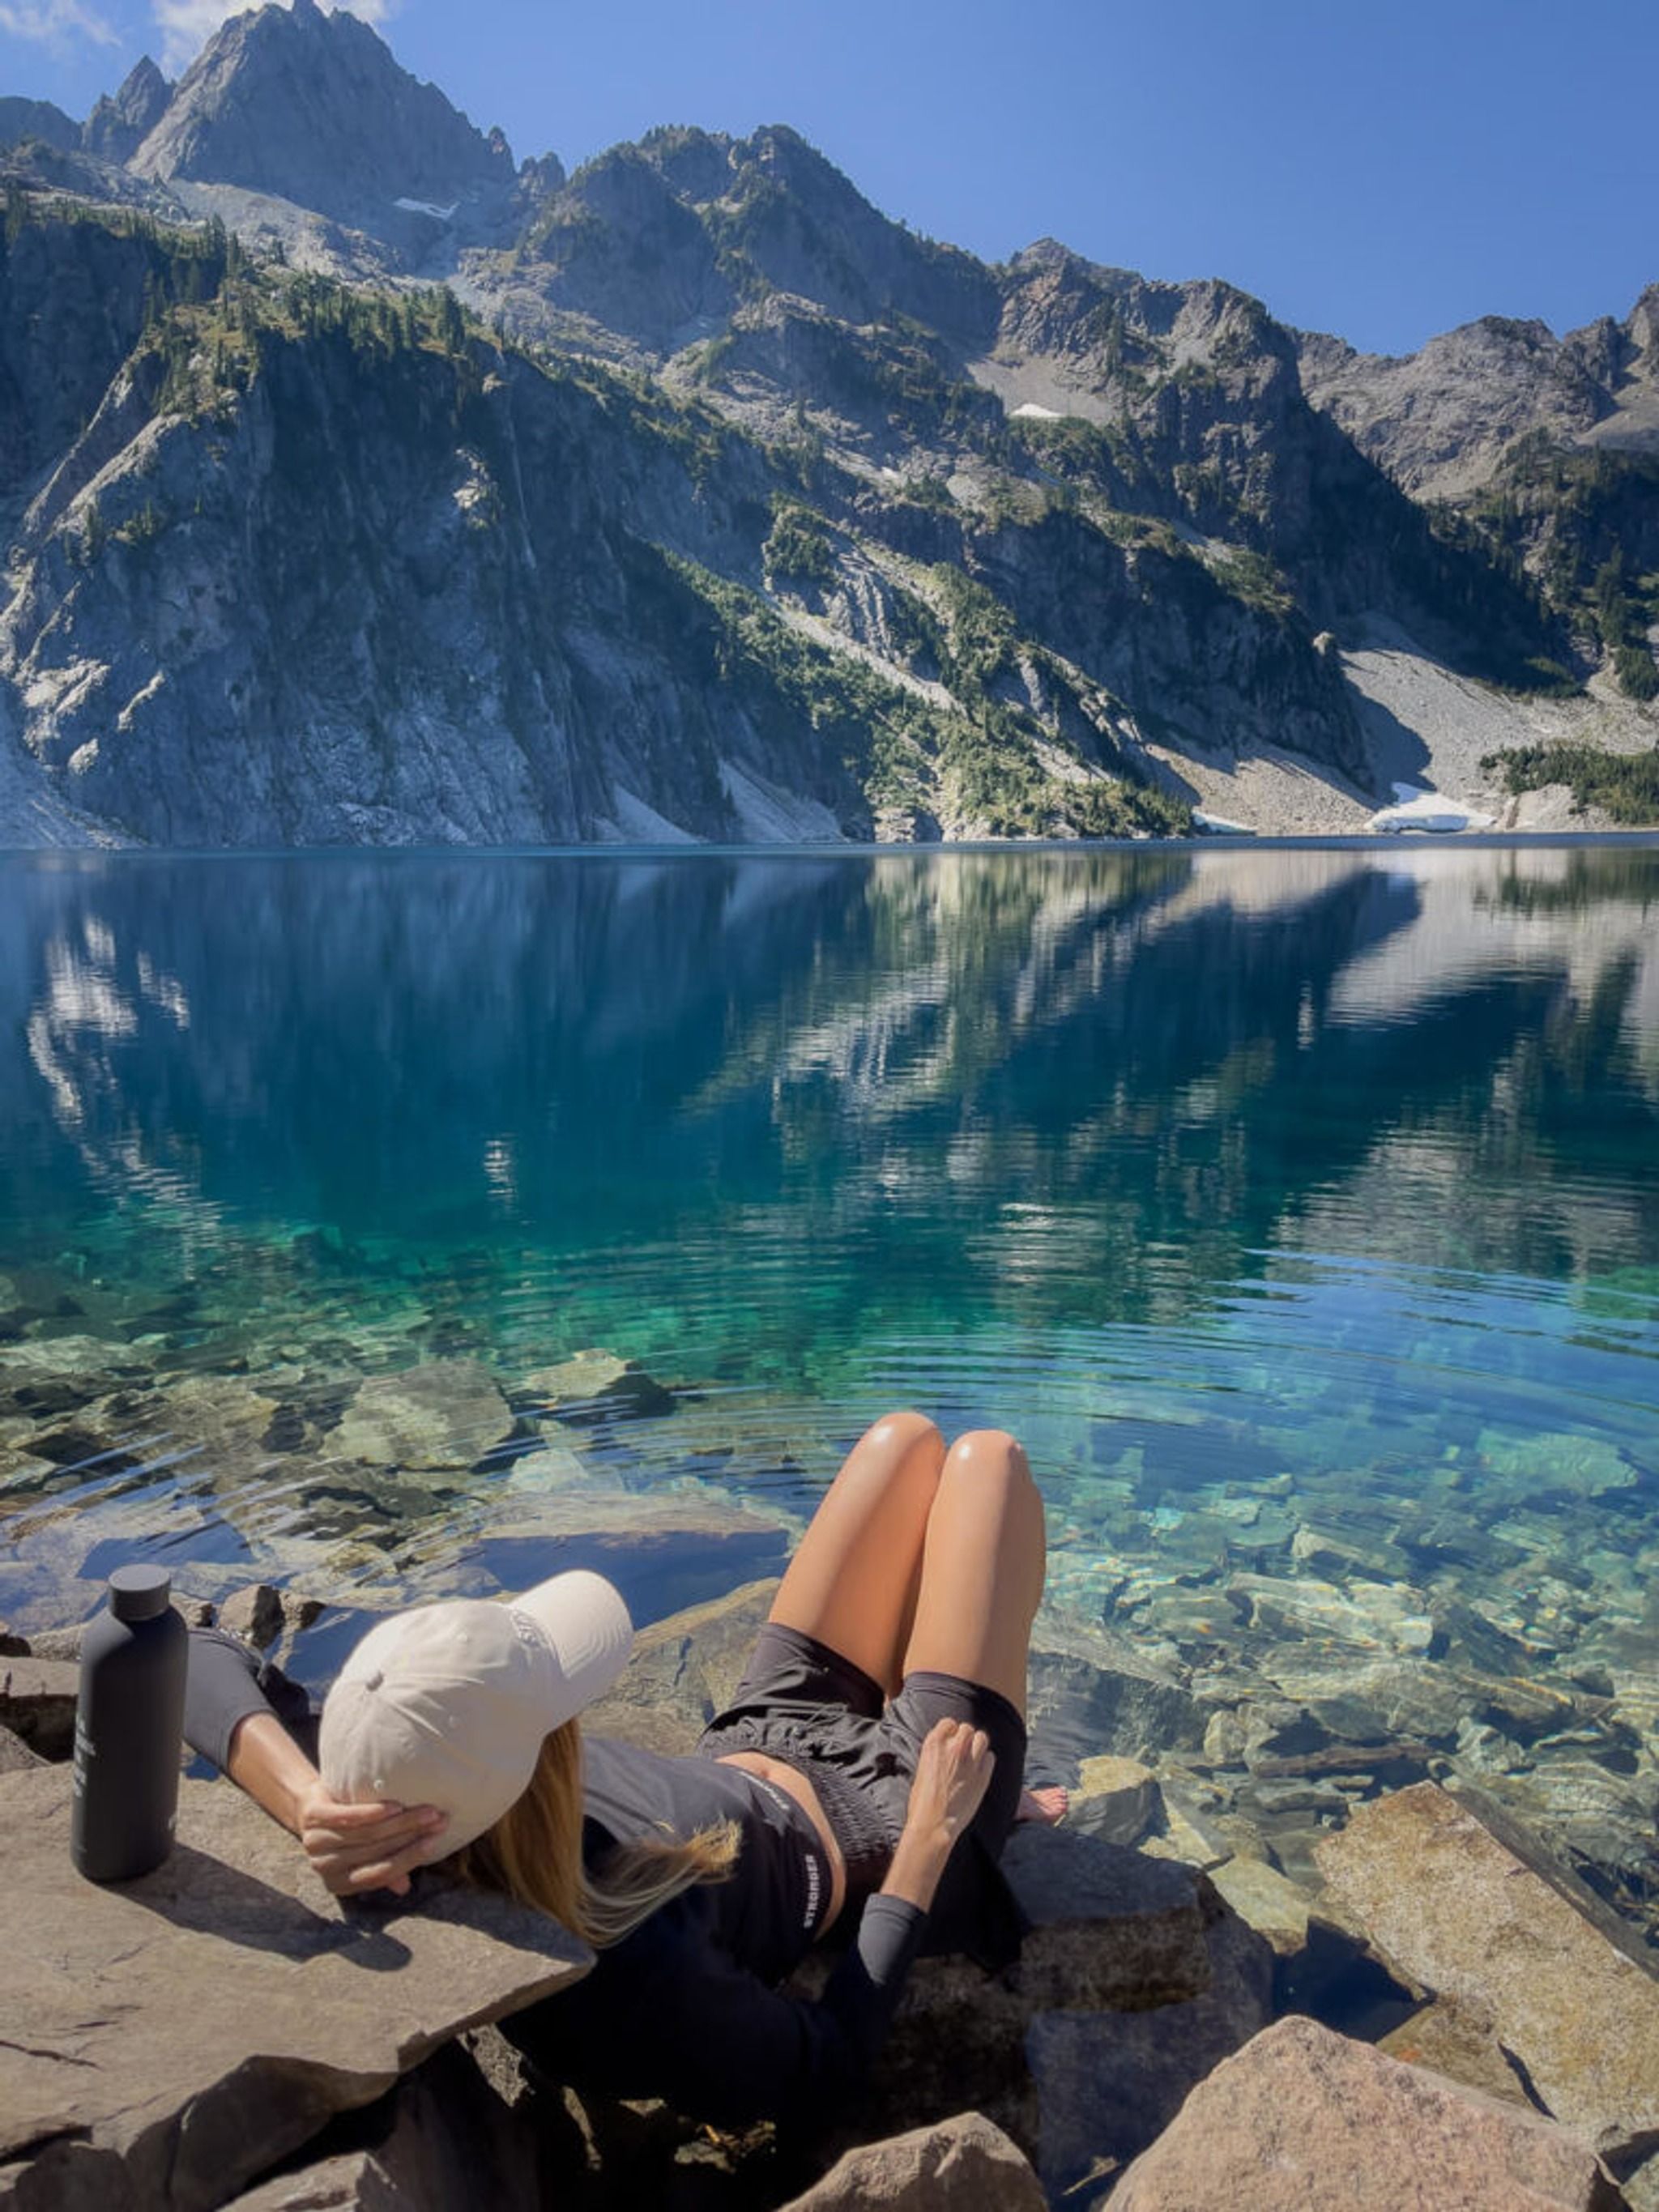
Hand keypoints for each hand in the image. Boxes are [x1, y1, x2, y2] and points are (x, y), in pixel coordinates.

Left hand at [295, 1782, 447, 1898]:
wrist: (306, 1805)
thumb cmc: (344, 1832)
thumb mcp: (364, 1854)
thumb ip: (384, 1870)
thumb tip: (405, 1888)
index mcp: (339, 1883)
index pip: (379, 1875)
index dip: (409, 1859)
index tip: (434, 1842)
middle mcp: (325, 1866)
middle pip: (376, 1852)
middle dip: (412, 1835)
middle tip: (438, 1820)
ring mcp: (316, 1842)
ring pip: (366, 1835)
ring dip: (400, 1823)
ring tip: (425, 1810)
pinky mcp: (313, 1818)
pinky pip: (345, 1818)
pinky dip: (371, 1813)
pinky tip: (394, 1806)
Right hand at [902, 1717, 995, 1851]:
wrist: (933, 1824)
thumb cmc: (922, 1802)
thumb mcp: (923, 1768)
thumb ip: (936, 1754)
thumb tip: (945, 1750)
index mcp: (934, 1744)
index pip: (949, 1723)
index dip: (950, 1732)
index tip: (950, 1740)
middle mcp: (954, 1747)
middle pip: (967, 1729)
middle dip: (965, 1738)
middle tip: (962, 1751)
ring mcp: (970, 1761)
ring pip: (982, 1738)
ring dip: (977, 1746)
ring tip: (973, 1758)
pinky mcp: (983, 1776)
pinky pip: (991, 1758)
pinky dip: (986, 1762)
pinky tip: (979, 1771)